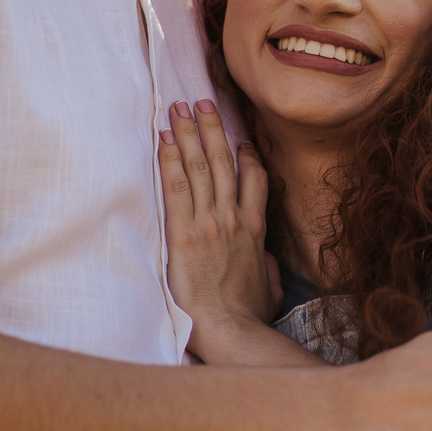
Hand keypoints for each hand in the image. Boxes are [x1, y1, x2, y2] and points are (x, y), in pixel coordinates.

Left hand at [158, 100, 282, 357]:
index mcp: (254, 229)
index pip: (253, 179)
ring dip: (188, 133)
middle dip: (211, 128)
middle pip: (223, 161)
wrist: (231, 330)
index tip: (239, 139)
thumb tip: (263, 259)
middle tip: (201, 100)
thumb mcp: (269, 288)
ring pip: (200, 166)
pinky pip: (176, 188)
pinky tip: (162, 140)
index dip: (245, 154)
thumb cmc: (249, 316)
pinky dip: (169, 161)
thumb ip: (266, 266)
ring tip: (179, 107)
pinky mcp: (183, 234)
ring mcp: (208, 223)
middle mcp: (232, 218)